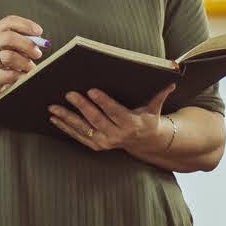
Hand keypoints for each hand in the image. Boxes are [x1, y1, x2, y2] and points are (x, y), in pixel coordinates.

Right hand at [0, 16, 45, 109]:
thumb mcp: (3, 50)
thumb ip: (18, 43)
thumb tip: (37, 41)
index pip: (9, 21)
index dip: (26, 25)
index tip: (38, 32)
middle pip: (9, 37)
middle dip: (27, 44)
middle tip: (37, 53)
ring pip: (9, 56)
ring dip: (25, 62)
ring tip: (29, 67)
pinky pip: (10, 74)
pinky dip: (21, 75)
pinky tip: (23, 76)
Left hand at [49, 85, 173, 152]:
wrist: (146, 142)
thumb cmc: (148, 118)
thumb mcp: (155, 108)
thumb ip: (160, 94)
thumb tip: (172, 79)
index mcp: (130, 124)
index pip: (114, 112)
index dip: (103, 102)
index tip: (91, 90)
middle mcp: (117, 135)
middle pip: (96, 120)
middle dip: (81, 107)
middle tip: (69, 93)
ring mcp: (105, 142)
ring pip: (83, 129)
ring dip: (67, 118)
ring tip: (53, 107)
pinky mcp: (96, 145)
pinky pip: (78, 136)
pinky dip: (65, 127)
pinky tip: (54, 118)